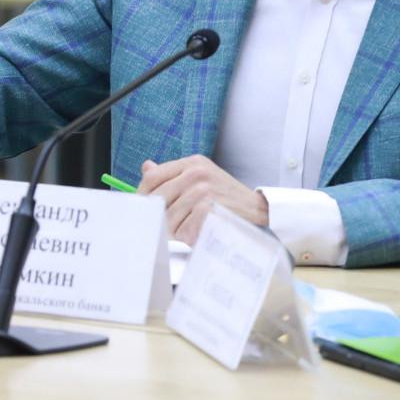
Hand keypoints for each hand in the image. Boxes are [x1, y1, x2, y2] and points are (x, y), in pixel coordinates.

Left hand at [138, 155, 267, 245]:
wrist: (257, 208)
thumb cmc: (225, 197)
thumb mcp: (201, 177)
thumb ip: (174, 174)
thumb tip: (147, 167)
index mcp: (192, 163)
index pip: (153, 176)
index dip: (143, 195)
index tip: (142, 210)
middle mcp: (197, 172)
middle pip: (158, 197)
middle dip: (156, 216)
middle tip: (156, 228)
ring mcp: (204, 189)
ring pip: (169, 215)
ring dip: (171, 230)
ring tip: (177, 236)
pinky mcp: (210, 207)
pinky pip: (184, 226)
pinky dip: (185, 236)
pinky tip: (191, 237)